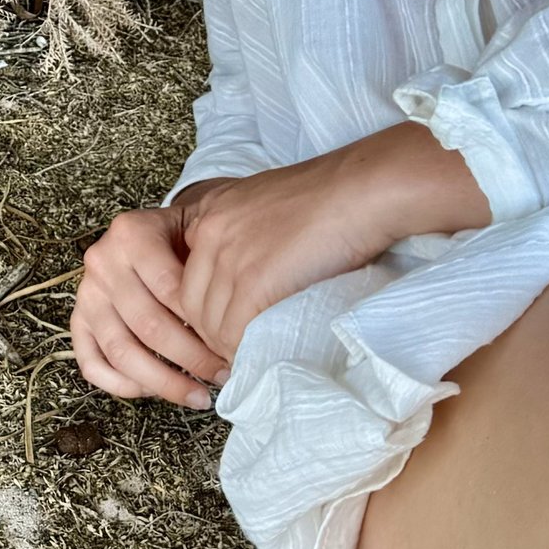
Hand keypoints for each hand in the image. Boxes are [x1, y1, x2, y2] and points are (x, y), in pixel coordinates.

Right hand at [71, 203, 222, 407]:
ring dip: (164, 382)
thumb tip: (238, 327)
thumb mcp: (200, 231)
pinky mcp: (77, 322)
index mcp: (131, 234)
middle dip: (191, 358)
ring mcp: (86, 295)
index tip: (234, 345)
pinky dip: (122, 386)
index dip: (205, 323)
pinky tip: (155, 391)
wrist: (149, 231)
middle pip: (148, 325)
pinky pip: (91, 365)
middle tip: (222, 375)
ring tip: (198, 396)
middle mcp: (102, 263)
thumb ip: (213, 266)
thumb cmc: (183, 237)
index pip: (170, 288)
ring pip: (122, 351)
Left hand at [174, 124, 489, 379]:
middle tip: (236, 351)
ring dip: (228, 347)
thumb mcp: (267, 207)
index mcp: (211, 211)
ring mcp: (229, 256)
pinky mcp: (255, 280)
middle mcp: (210, 231)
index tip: (223, 325)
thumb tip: (248, 278)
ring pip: (210, 323)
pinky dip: (244, 349)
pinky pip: (234, 330)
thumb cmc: (330, 198)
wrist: (363, 191)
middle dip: (211, 333)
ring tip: (249, 357)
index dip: (204, 307)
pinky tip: (260, 353)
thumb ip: (245, 236)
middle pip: (191, 303)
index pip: (185, 274)